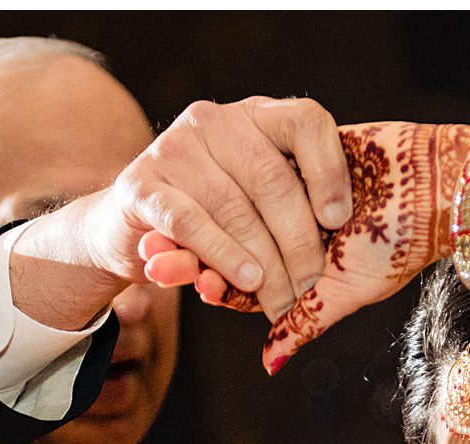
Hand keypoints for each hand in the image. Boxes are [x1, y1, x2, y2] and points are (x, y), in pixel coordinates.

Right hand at [21, 95, 354, 325]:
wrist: (129, 226)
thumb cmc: (210, 218)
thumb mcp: (256, 202)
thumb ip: (289, 207)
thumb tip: (340, 236)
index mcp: (255, 116)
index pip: (305, 121)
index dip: (329, 170)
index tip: (339, 221)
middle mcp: (214, 121)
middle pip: (272, 180)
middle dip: (298, 244)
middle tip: (311, 289)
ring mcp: (173, 148)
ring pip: (234, 209)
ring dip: (265, 264)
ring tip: (283, 300)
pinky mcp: (140, 185)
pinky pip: (190, 223)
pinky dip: (222, 256)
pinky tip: (246, 281)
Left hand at [139, 121, 469, 373]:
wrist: (439, 186)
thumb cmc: (401, 243)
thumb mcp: (350, 287)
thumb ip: (306, 317)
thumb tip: (269, 363)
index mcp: (289, 263)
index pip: (231, 273)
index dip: (195, 272)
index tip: (159, 272)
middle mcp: (282, 225)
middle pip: (223, 240)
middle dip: (186, 251)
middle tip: (147, 259)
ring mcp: (288, 183)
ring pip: (231, 200)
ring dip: (202, 219)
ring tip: (163, 226)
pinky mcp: (298, 142)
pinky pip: (258, 161)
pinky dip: (236, 183)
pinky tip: (204, 186)